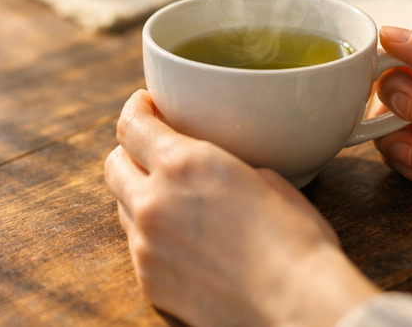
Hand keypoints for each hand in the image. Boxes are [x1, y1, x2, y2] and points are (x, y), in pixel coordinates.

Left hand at [104, 90, 379, 326]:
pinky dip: (152, 236)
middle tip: (154, 151)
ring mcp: (145, 245)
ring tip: (174, 199)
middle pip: (113, 163)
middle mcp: (153, 201)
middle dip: (131, 151)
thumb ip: (223, 163)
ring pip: (122, 206)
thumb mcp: (267, 176)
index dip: (137, 109)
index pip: (130, 124)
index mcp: (183, 164)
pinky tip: (184, 240)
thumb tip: (215, 166)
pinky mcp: (148, 282)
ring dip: (140, 195)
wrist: (298, 306)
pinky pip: (137, 246)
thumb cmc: (297, 241)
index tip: (147, 105)